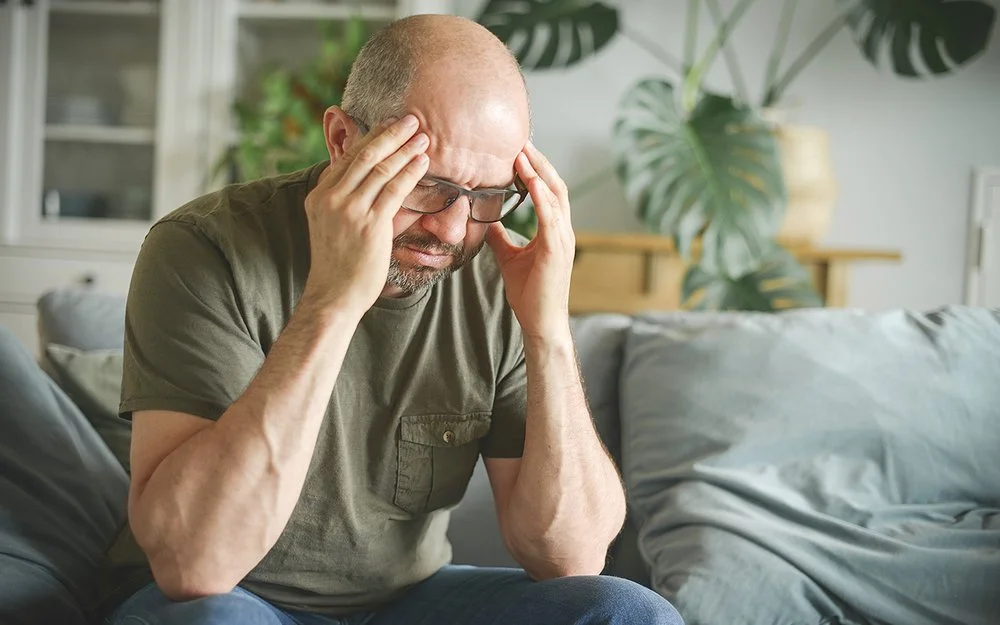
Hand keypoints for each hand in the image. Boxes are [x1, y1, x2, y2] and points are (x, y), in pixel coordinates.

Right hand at [301, 115, 428, 317]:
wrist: (334, 295)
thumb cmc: (338, 263)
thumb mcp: (330, 224)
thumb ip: (342, 200)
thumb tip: (364, 180)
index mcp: (319, 195)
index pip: (348, 158)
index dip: (371, 138)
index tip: (389, 124)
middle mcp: (331, 198)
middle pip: (365, 155)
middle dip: (391, 134)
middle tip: (412, 120)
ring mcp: (349, 210)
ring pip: (381, 169)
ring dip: (405, 149)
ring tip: (423, 136)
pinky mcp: (370, 224)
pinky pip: (394, 189)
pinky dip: (410, 172)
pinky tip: (422, 162)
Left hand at [486, 142, 575, 340]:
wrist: (540, 322)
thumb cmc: (529, 293)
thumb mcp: (509, 257)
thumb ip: (500, 236)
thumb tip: (485, 219)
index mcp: (553, 231)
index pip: (547, 191)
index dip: (535, 169)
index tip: (519, 150)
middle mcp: (562, 230)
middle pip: (554, 185)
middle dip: (539, 162)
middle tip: (522, 140)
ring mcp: (563, 239)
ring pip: (554, 195)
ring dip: (538, 172)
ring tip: (523, 152)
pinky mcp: (556, 250)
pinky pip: (550, 216)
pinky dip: (540, 195)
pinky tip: (528, 180)